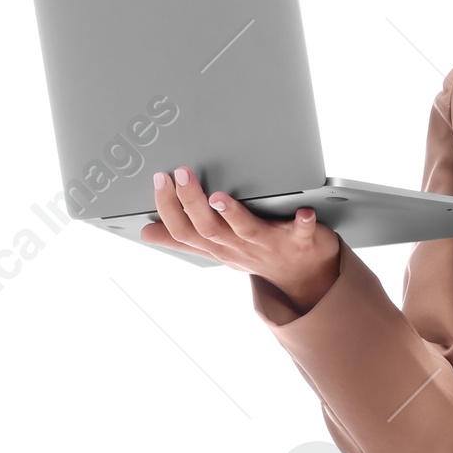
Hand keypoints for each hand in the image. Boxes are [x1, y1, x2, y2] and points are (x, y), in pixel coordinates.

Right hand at [142, 167, 341, 317]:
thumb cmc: (258, 256)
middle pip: (208, 229)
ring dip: (232, 214)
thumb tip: (148, 232)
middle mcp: (240, 246)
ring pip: (245, 230)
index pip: (184, 231)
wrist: (305, 278)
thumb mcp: (215, 249)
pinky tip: (303, 212)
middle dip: (192, 202)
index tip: (160, 180)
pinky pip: (301, 232)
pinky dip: (302, 223)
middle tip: (180, 174)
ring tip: (219, 196)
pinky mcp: (300, 241)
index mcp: (218, 245)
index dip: (169, 208)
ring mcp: (270, 245)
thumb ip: (183, 238)